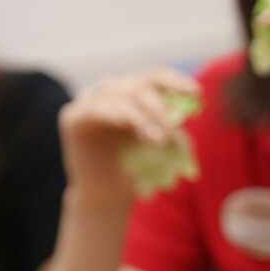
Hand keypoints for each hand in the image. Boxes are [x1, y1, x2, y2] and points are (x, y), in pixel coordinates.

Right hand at [58, 68, 201, 205]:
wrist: (108, 192)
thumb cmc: (138, 166)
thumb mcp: (161, 139)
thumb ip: (172, 120)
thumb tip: (194, 104)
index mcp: (131, 91)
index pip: (153, 77)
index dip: (174, 81)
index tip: (196, 93)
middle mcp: (109, 91)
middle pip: (138, 85)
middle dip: (159, 107)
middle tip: (173, 128)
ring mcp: (88, 101)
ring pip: (122, 97)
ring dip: (144, 117)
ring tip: (159, 140)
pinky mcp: (73, 117)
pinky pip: (98, 109)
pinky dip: (122, 117)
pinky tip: (137, 132)